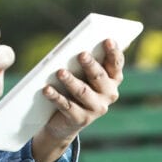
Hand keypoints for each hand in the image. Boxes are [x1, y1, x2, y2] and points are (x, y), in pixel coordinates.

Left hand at [30, 38, 123, 161]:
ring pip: (83, 92)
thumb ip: (83, 61)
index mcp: (112, 78)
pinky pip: (67, 106)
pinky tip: (46, 89)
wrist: (65, 121)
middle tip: (82, 54)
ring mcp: (96, 108)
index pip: (116, 63)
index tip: (107, 40)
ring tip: (60, 72)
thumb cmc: (74, 86)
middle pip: (99, 76)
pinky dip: (55, 96)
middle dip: (91, 65)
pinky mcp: (80, 119)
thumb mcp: (81, 73)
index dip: (113, 52)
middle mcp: (109, 94)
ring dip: (71, 81)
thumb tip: (74, 48)